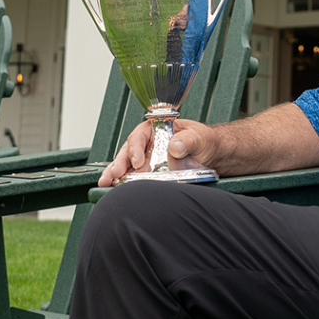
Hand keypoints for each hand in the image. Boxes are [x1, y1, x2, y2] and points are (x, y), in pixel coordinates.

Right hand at [98, 119, 221, 186]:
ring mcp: (148, 159)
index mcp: (157, 129)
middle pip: (128, 151)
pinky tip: (115, 189)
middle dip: (119, 162)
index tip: (137, 162)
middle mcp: (149, 144)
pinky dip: (124, 183)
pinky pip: (134, 177)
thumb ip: (188, 140)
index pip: (140, 135)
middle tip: (115, 174)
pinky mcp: (150, 174)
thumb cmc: (204, 141)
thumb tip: (176, 145)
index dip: (136, 148)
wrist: (212, 156)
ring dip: (115, 173)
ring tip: (106, 182)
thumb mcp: (199, 137)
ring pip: (127, 165)